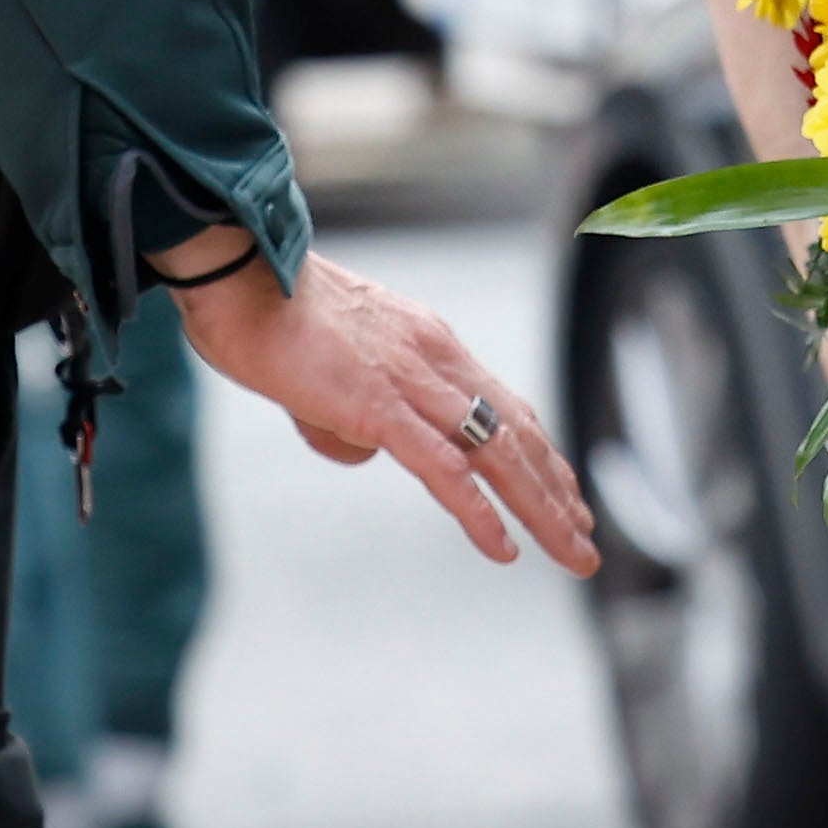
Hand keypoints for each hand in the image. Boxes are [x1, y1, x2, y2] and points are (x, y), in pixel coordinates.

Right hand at [170, 248, 602, 576]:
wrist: (241, 274)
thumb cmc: (273, 315)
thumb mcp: (330, 369)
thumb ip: (354, 412)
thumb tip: (364, 451)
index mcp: (430, 344)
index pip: (504, 406)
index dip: (540, 454)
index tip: (566, 494)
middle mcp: (437, 358)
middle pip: (517, 433)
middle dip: (556, 491)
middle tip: (586, 541)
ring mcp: (411, 381)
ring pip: (497, 454)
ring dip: (541, 509)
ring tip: (572, 552)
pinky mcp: (377, 405)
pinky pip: (441, 467)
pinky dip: (478, 510)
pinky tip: (503, 547)